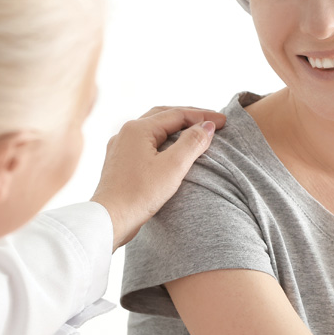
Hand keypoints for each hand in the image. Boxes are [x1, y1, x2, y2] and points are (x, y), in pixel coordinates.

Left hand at [90, 106, 225, 249]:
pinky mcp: (119, 162)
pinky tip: (172, 149)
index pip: (177, 114)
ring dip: (176, 128)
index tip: (224, 122)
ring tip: (196, 131)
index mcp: (138, 128)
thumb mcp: (173, 167)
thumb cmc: (139, 194)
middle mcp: (126, 132)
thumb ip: (192, 143)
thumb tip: (208, 126)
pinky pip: (145, 142)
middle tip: (212, 122)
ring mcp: (120, 146)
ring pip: (153, 129)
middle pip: (164, 116)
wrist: (109, 219)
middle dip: (190, 116)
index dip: (203, 116)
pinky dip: (164, 140)